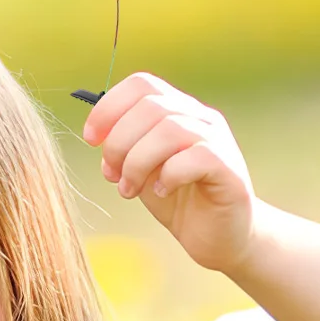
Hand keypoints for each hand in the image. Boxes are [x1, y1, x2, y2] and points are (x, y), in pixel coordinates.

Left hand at [83, 73, 256, 273]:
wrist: (218, 236)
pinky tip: (161, 192)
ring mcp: (218, 141)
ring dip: (137, 163)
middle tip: (112, 175)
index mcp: (177, 112)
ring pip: (170, 130)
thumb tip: (98, 137)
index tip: (90, 139)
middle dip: (118, 143)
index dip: (108, 108)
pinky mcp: (229, 169)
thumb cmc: (178, 199)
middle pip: (150, 107)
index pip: (142, 85)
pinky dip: (168, 176)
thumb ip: (122, 150)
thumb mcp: (139, 170)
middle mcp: (200, 119)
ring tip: (130, 189)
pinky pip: (196, 157)